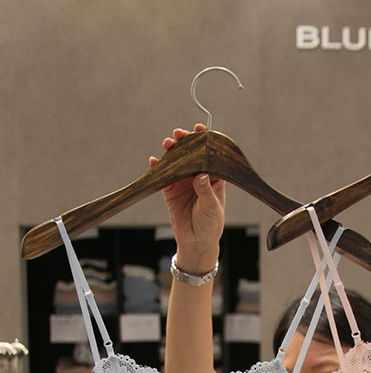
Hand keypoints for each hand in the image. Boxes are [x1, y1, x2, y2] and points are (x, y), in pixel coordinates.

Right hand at [149, 123, 225, 273]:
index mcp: (213, 178)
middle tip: (179, 134)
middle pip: (191, 155)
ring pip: (176, 162)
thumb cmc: (211, 225)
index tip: (200, 130)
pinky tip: (154, 161)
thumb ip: (205, 190)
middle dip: (185, 143)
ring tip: (167, 143)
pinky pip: (162, 176)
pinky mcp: (170, 191)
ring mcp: (183, 183)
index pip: (210, 156)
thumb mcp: (212, 207)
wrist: (196, 243)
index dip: (205, 141)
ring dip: (171, 152)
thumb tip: (201, 174)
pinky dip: (157, 168)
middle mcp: (198, 177)